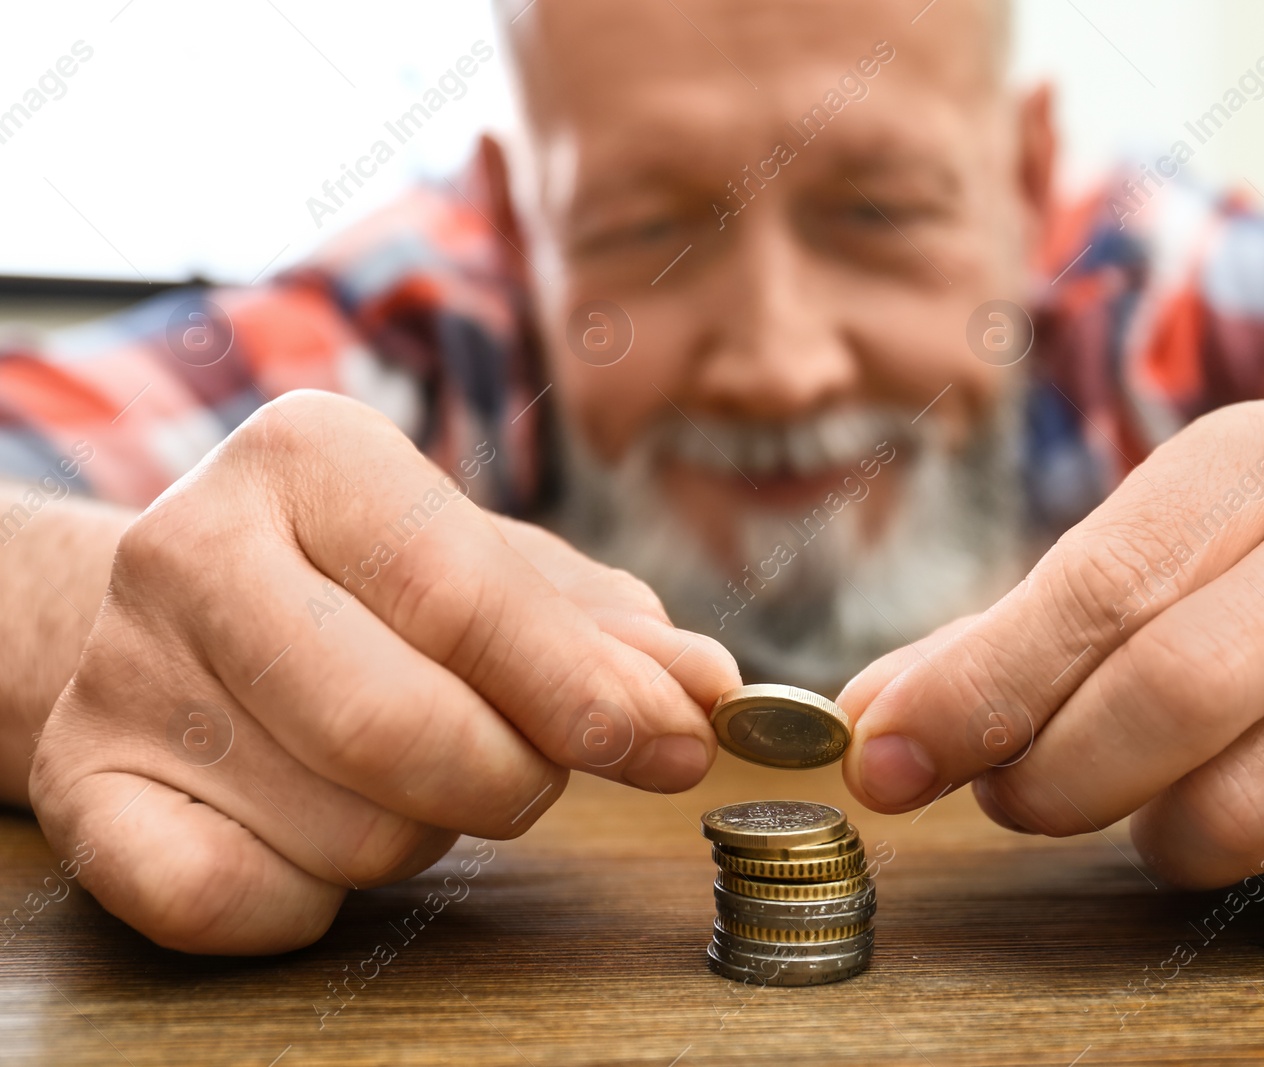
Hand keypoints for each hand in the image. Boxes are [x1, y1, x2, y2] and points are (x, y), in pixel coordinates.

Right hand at [29, 390, 736, 953]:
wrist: (183, 616)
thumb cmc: (369, 591)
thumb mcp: (497, 574)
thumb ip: (607, 631)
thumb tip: (707, 691)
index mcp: (311, 456)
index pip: (467, 595)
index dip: (581, 690)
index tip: (672, 743)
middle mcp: (191, 545)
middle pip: (403, 726)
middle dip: (509, 779)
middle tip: (527, 770)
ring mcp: (120, 670)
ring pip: (347, 828)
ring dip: (420, 833)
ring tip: (400, 773)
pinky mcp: (77, 786)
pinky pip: (229, 900)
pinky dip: (306, 901)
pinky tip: (312, 835)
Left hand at [839, 399, 1263, 937]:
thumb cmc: (1246, 610)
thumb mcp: (1128, 585)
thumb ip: (991, 648)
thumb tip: (869, 721)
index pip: (1095, 586)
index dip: (975, 692)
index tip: (888, 763)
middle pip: (1173, 693)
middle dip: (1055, 779)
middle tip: (1013, 801)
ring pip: (1252, 805)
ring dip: (1164, 842)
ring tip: (1160, 808)